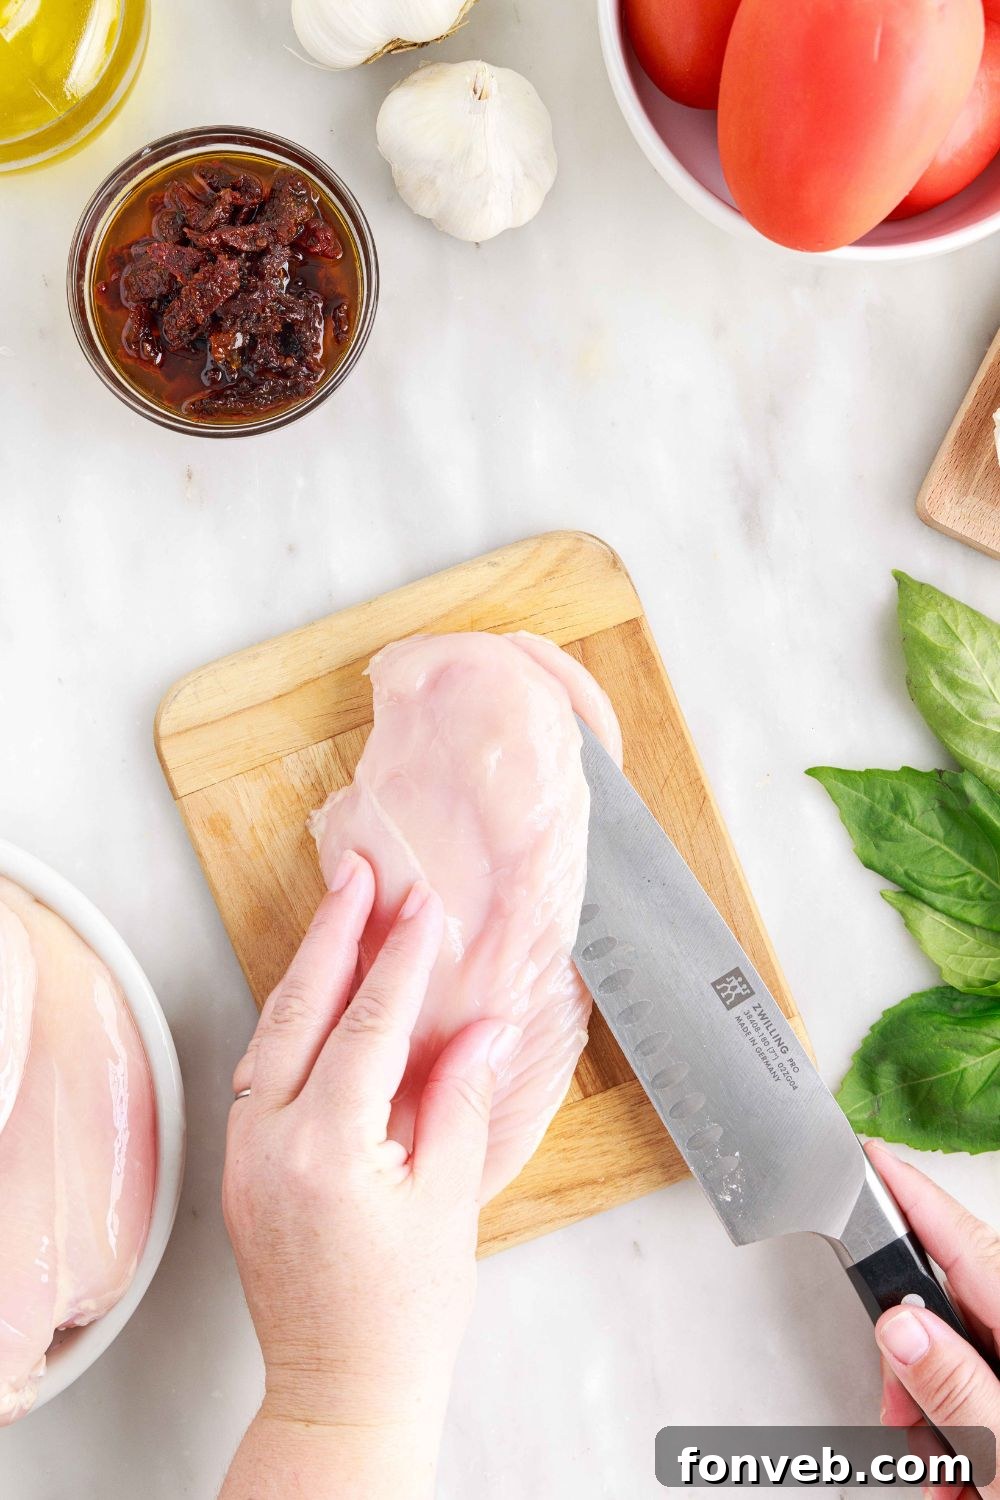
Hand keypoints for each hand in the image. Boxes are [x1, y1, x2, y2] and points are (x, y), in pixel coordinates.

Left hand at [220, 850, 520, 1499]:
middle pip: (298, 1010)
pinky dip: (292, 1020)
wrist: (341, 1388)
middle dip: (332, 934)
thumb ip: (460, 1100)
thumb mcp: (448, 1201)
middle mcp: (268, 1142)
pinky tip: (318, 994)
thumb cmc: (403, 1314)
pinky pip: (263, 1068)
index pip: (367, 1027)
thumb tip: (482, 1027)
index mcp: (325, 1149)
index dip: (399, 961)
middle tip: (358, 874)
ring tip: (340, 913)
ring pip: (270, 1033)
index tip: (423, 908)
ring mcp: (246, 1153)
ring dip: (307, 969)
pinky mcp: (244, 1165)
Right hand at [867, 1142, 999, 1499]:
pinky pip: (970, 1394)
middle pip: (945, 1307)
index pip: (963, 1242)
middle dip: (906, 1361)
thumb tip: (898, 1328)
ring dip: (931, 1415)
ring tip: (947, 1474)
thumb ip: (955, 1385)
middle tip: (901, 1415)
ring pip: (949, 1359)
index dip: (915, 1193)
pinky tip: (963, 1479)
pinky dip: (955, 1439)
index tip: (875, 1155)